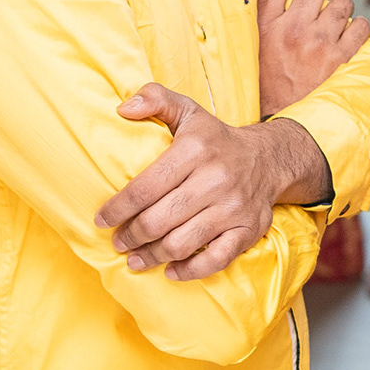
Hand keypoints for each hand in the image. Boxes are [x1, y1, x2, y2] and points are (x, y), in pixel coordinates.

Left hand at [96, 83, 327, 279]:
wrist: (268, 158)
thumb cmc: (215, 139)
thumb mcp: (188, 111)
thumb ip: (154, 99)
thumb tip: (122, 109)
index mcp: (195, 150)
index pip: (145, 187)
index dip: (118, 208)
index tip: (101, 219)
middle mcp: (216, 179)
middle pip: (160, 220)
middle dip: (131, 236)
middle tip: (118, 242)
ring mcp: (233, 208)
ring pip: (182, 243)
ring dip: (152, 256)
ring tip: (135, 259)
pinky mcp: (248, 230)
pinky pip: (216, 260)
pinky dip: (189, 271)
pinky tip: (171, 270)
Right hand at [257, 0, 369, 116]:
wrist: (284, 125)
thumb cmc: (269, 88)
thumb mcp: (255, 51)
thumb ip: (266, 23)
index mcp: (266, 26)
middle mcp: (293, 29)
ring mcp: (319, 43)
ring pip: (343, 3)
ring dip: (342, 9)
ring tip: (335, 22)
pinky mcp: (342, 58)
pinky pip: (361, 26)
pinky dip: (360, 28)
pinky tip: (350, 37)